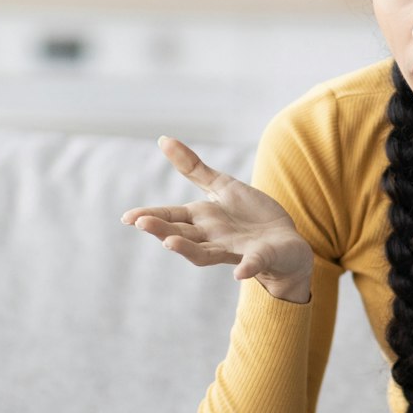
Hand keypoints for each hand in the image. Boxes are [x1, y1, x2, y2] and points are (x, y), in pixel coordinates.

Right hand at [120, 137, 315, 302]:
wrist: (285, 242)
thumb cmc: (249, 215)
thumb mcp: (222, 187)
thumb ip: (193, 168)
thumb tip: (163, 139)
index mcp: (202, 219)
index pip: (171, 217)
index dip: (150, 217)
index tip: (128, 218)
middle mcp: (213, 237)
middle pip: (182, 234)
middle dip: (162, 230)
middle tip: (142, 224)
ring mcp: (235, 249)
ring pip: (206, 253)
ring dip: (187, 249)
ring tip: (170, 243)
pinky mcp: (261, 257)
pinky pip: (253, 263)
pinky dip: (247, 267)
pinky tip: (241, 272)